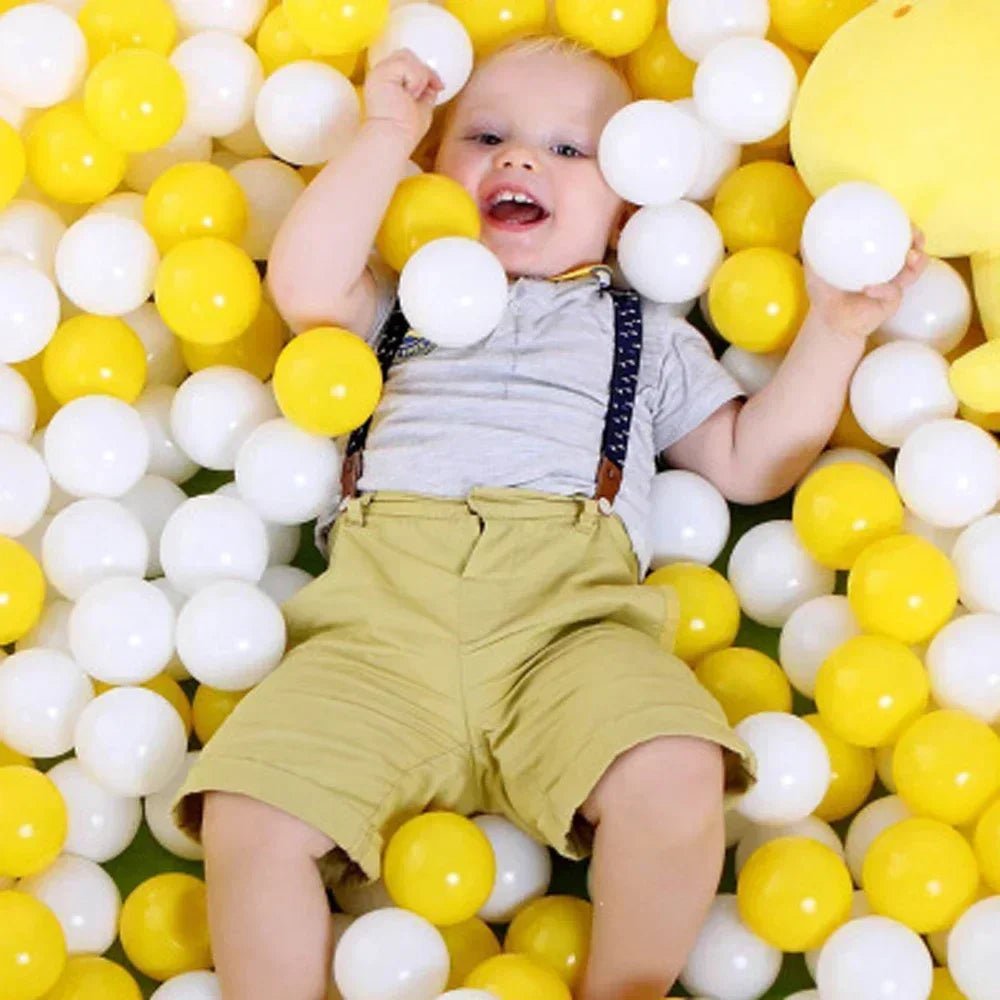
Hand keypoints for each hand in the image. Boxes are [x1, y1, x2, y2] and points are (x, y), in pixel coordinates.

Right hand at [363, 48, 443, 152]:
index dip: (423, 71)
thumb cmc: (405, 132)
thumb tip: (434, 81)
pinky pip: (407, 64)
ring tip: (413, 96)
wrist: (394, 139)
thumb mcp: (422, 107)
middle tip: (431, 88)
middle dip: (423, 71)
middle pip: (406, 55)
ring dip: (419, 77)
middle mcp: (380, 73)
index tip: (437, 86)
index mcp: (387, 82)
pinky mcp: (381, 73)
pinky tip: (409, 94)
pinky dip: (415, 79)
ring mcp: (379, 72)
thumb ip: (426, 92)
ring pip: (408, 56)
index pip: (405, 63)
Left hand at [805, 228, 928, 340]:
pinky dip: (884, 289)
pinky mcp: (891, 302)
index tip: (903, 217)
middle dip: (918, 239)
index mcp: (875, 256)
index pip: (896, 235)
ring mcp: (893, 284)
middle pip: (913, 248)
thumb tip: (805, 230)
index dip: (904, 225)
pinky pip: (893, 293)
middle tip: (914, 236)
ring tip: (910, 257)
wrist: (829, 320)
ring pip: (914, 270)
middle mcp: (889, 268)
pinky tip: (870, 289)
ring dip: (916, 262)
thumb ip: (812, 251)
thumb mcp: (816, 270)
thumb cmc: (825, 293)